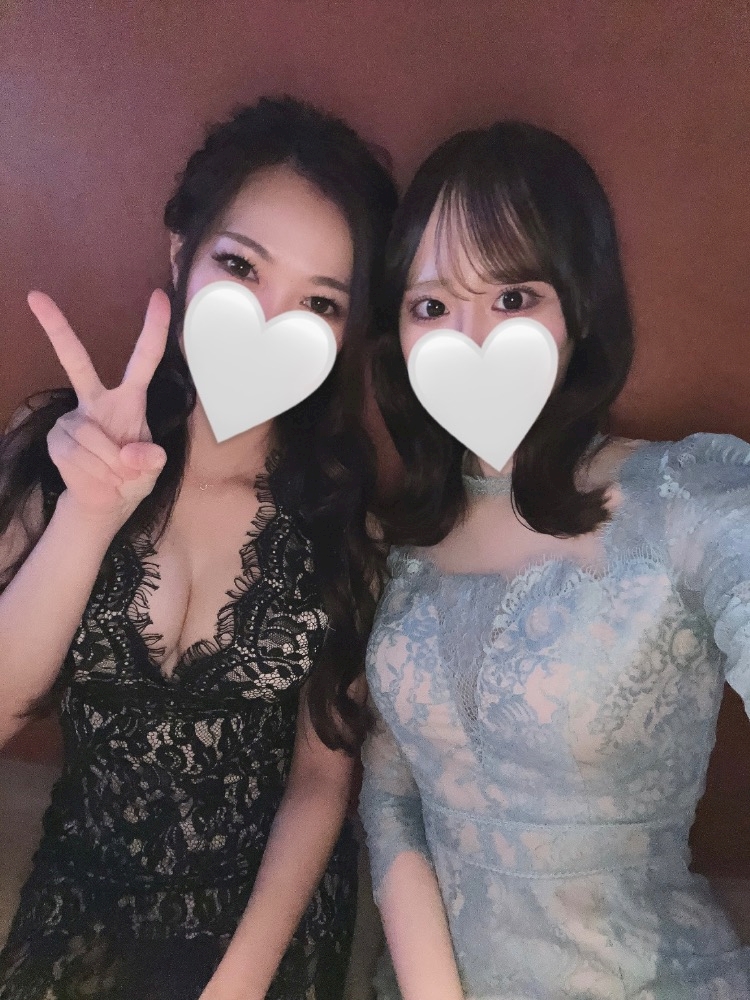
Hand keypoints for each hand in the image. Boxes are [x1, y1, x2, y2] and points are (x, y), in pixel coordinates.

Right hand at [28, 289, 170, 527]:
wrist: (104, 502)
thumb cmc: (132, 476)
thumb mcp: (152, 469)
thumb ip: (150, 459)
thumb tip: (131, 453)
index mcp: (130, 398)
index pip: (144, 358)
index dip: (154, 329)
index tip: (160, 297)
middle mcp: (97, 400)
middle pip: (76, 361)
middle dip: (57, 328)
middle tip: (35, 296)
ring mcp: (72, 418)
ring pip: (94, 440)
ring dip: (111, 467)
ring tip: (115, 476)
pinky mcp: (56, 438)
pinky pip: (78, 457)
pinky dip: (94, 475)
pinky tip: (96, 478)